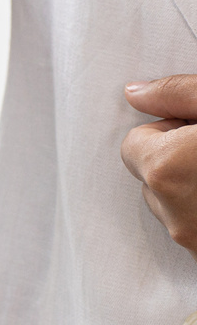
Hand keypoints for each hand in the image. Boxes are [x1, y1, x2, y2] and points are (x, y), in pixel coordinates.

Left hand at [123, 75, 196, 255]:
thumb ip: (175, 93)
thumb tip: (133, 93)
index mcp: (169, 170)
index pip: (133, 146)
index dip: (168, 134)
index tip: (196, 131)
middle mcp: (177, 216)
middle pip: (152, 180)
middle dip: (180, 164)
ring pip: (175, 208)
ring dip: (195, 192)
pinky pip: (196, 232)